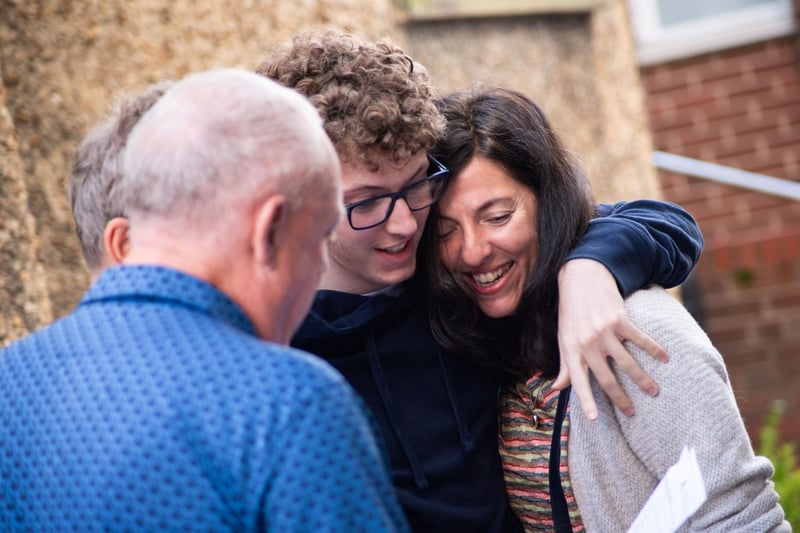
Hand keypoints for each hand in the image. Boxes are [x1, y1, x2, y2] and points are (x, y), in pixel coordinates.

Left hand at [552, 259, 667, 419]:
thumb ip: (564, 365)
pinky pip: (640, 339)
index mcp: (571, 350)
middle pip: (606, 378)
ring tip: (654, 391)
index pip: (578, 382)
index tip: (595, 419)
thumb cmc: (571, 312)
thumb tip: (557, 388)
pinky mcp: (619, 319)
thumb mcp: (564, 338)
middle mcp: (586, 343)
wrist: (581, 278)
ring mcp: (603, 332)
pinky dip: (654, 350)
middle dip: (621, 398)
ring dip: (643, 380)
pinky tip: (665, 358)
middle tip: (633, 412)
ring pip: (627, 363)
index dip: (586, 401)